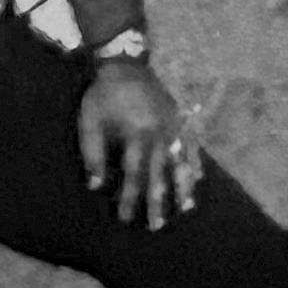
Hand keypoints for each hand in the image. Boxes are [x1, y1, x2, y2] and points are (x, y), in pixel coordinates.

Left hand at [76, 56, 203, 229]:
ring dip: (182, 187)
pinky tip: (197, 179)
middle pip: (160, 174)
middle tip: (156, 226)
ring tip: (184, 209)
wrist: (126, 62)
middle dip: (158, 201)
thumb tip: (95, 186)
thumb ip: (93, 154)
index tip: (125, 218)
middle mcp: (160, 133)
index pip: (134, 174)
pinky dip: (194, 162)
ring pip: (181, 162)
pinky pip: (191, 144)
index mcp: (136, 133)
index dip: (129, 197)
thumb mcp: (90, 122)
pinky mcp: (180, 118)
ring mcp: (174, 126)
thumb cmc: (104, 94)